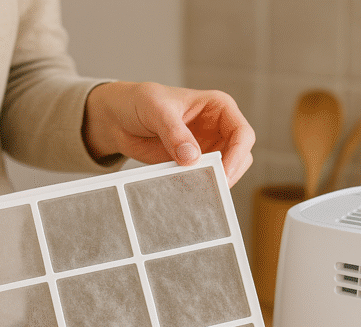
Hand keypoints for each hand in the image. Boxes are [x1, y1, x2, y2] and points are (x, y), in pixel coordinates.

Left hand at [83, 81, 254, 185]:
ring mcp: (207, 148)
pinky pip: (204, 179)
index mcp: (218, 107)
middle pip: (240, 155)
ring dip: (215, 181)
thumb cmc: (140, 102)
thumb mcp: (155, 109)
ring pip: (226, 171)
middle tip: (212, 188)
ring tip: (197, 189)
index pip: (242, 133)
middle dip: (229, 172)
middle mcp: (218, 128)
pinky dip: (199, 187)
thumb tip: (191, 157)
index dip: (237, 154)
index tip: (223, 173)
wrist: (118, 119)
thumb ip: (173, 132)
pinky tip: (187, 191)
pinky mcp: (193, 165)